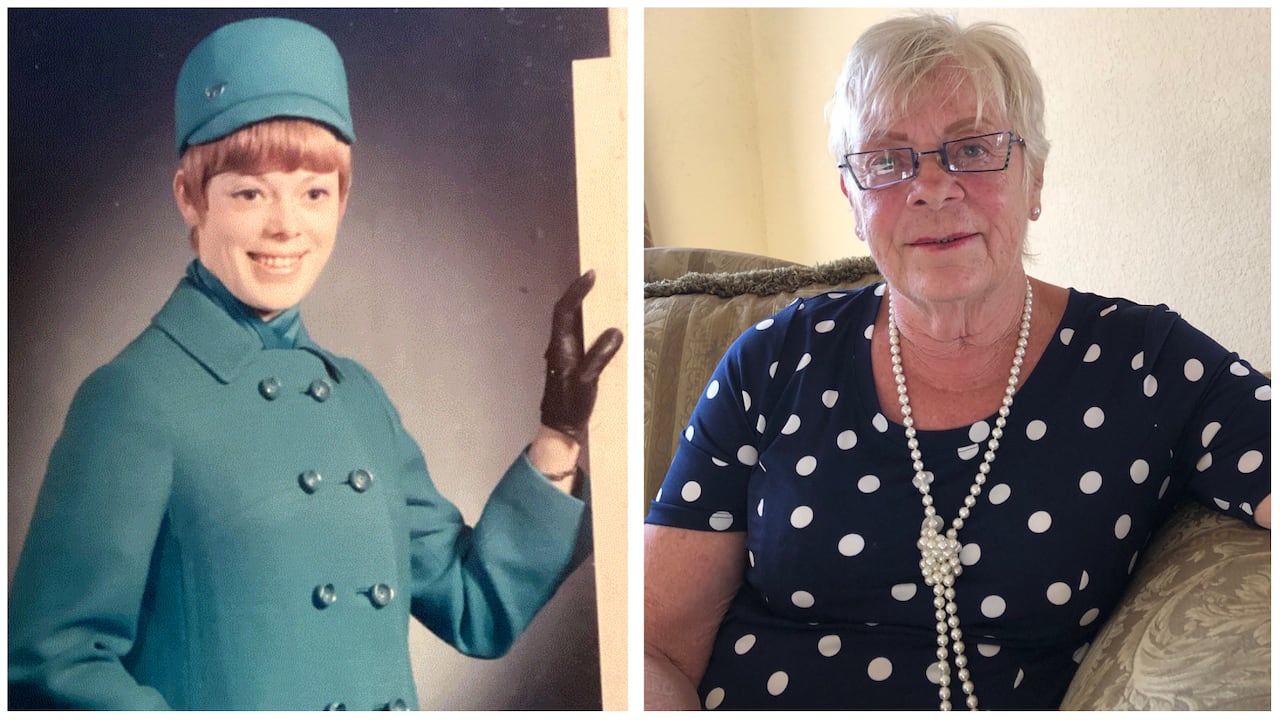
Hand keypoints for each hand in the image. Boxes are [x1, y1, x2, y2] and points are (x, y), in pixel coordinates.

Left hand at [540, 269, 622, 441]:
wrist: (560, 429)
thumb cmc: (571, 407)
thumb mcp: (587, 381)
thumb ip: (600, 356)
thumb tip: (615, 331)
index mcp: (560, 347)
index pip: (564, 310)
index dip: (577, 291)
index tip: (591, 275)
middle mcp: (559, 346)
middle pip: (566, 311)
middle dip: (579, 292)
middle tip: (596, 278)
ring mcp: (564, 353)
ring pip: (572, 323)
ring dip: (584, 307)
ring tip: (602, 295)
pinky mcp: (571, 361)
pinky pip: (579, 335)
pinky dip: (589, 324)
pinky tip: (603, 325)